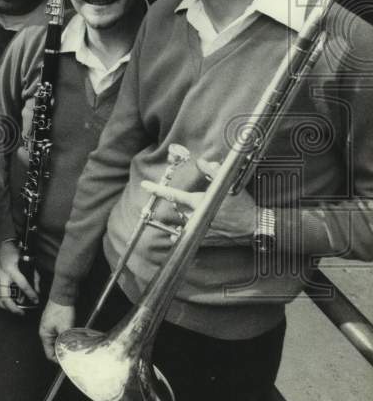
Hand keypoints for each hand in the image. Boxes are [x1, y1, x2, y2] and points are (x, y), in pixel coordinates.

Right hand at [0, 239, 38, 314]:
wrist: (0, 244)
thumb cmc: (14, 251)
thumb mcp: (27, 261)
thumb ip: (33, 276)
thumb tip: (37, 290)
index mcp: (11, 269)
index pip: (23, 285)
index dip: (31, 294)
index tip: (36, 300)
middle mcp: (1, 275)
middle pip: (6, 298)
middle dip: (14, 309)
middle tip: (22, 313)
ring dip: (7, 307)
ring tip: (15, 310)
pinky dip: (3, 301)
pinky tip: (10, 302)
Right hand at [38, 300, 74, 361]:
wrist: (63, 295)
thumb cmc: (61, 309)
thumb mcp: (65, 328)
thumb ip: (65, 342)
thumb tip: (68, 353)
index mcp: (44, 334)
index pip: (49, 354)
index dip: (58, 360)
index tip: (66, 362)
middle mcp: (45, 332)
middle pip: (53, 348)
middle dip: (62, 352)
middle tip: (72, 355)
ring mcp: (50, 327)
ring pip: (57, 342)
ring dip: (64, 344)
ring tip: (73, 346)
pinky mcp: (55, 323)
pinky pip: (59, 335)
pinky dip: (65, 338)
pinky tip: (72, 337)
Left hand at [140, 158, 255, 246]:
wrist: (256, 226)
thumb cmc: (242, 204)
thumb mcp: (228, 184)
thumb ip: (212, 171)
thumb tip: (201, 160)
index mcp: (199, 202)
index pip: (173, 194)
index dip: (157, 189)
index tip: (144, 185)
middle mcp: (196, 216)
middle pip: (176, 209)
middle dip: (173, 203)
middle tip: (168, 198)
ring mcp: (201, 229)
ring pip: (181, 223)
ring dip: (178, 219)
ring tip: (171, 217)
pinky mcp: (207, 239)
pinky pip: (188, 239)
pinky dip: (180, 238)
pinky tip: (173, 238)